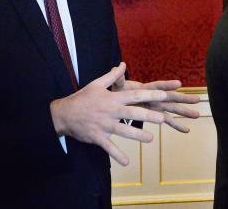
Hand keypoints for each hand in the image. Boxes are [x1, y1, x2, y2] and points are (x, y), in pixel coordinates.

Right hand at [50, 62, 168, 165]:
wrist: (63, 114)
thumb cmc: (82, 98)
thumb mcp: (96, 84)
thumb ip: (112, 76)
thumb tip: (123, 64)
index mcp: (112, 98)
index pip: (135, 95)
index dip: (150, 95)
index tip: (164, 95)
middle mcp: (110, 111)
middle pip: (132, 113)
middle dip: (148, 116)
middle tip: (162, 119)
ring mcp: (104, 125)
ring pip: (123, 130)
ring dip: (137, 135)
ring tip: (150, 139)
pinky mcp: (97, 137)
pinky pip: (109, 147)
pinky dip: (117, 155)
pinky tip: (126, 162)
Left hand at [111, 63, 200, 132]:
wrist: (117, 101)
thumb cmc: (119, 93)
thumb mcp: (118, 87)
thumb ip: (118, 79)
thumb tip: (117, 66)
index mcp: (146, 89)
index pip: (158, 86)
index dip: (167, 85)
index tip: (179, 83)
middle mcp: (154, 97)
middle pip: (170, 97)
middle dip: (184, 98)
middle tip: (198, 99)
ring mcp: (156, 106)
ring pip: (172, 109)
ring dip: (184, 112)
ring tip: (197, 115)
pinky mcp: (156, 114)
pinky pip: (167, 120)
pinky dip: (176, 125)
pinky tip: (186, 130)